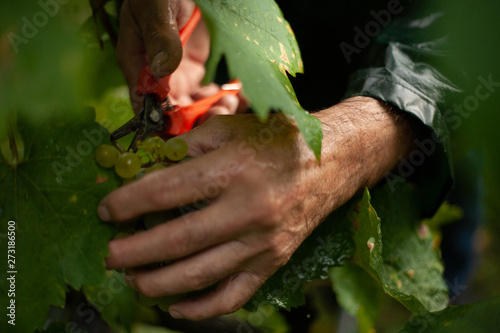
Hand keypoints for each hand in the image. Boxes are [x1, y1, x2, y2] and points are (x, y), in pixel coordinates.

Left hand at [98, 96, 415, 319]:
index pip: (167, 191)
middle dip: (135, 251)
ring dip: (159, 282)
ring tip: (133, 279)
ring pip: (202, 274)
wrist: (332, 161)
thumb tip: (146, 168)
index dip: (129, 202)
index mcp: (235, 169)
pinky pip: (235, 294)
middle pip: (179, 240)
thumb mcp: (230, 129)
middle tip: (109, 255)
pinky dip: (203, 308)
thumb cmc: (278, 140)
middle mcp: (249, 209)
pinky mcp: (274, 260)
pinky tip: (177, 307)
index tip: (108, 210)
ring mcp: (263, 241)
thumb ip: (186, 147)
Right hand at [117, 0, 240, 115]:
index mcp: (135, 62)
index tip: (184, 125)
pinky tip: (233, 94)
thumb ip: (158, 38)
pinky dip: (219, 99)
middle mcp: (154, 76)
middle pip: (169, 112)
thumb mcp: (155, 10)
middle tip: (218, 113)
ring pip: (190, 108)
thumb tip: (161, 70)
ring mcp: (175, 76)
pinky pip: (205, 95)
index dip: (161, 118)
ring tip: (229, 102)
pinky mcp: (193, 72)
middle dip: (193, 120)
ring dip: (209, 111)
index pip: (143, 100)